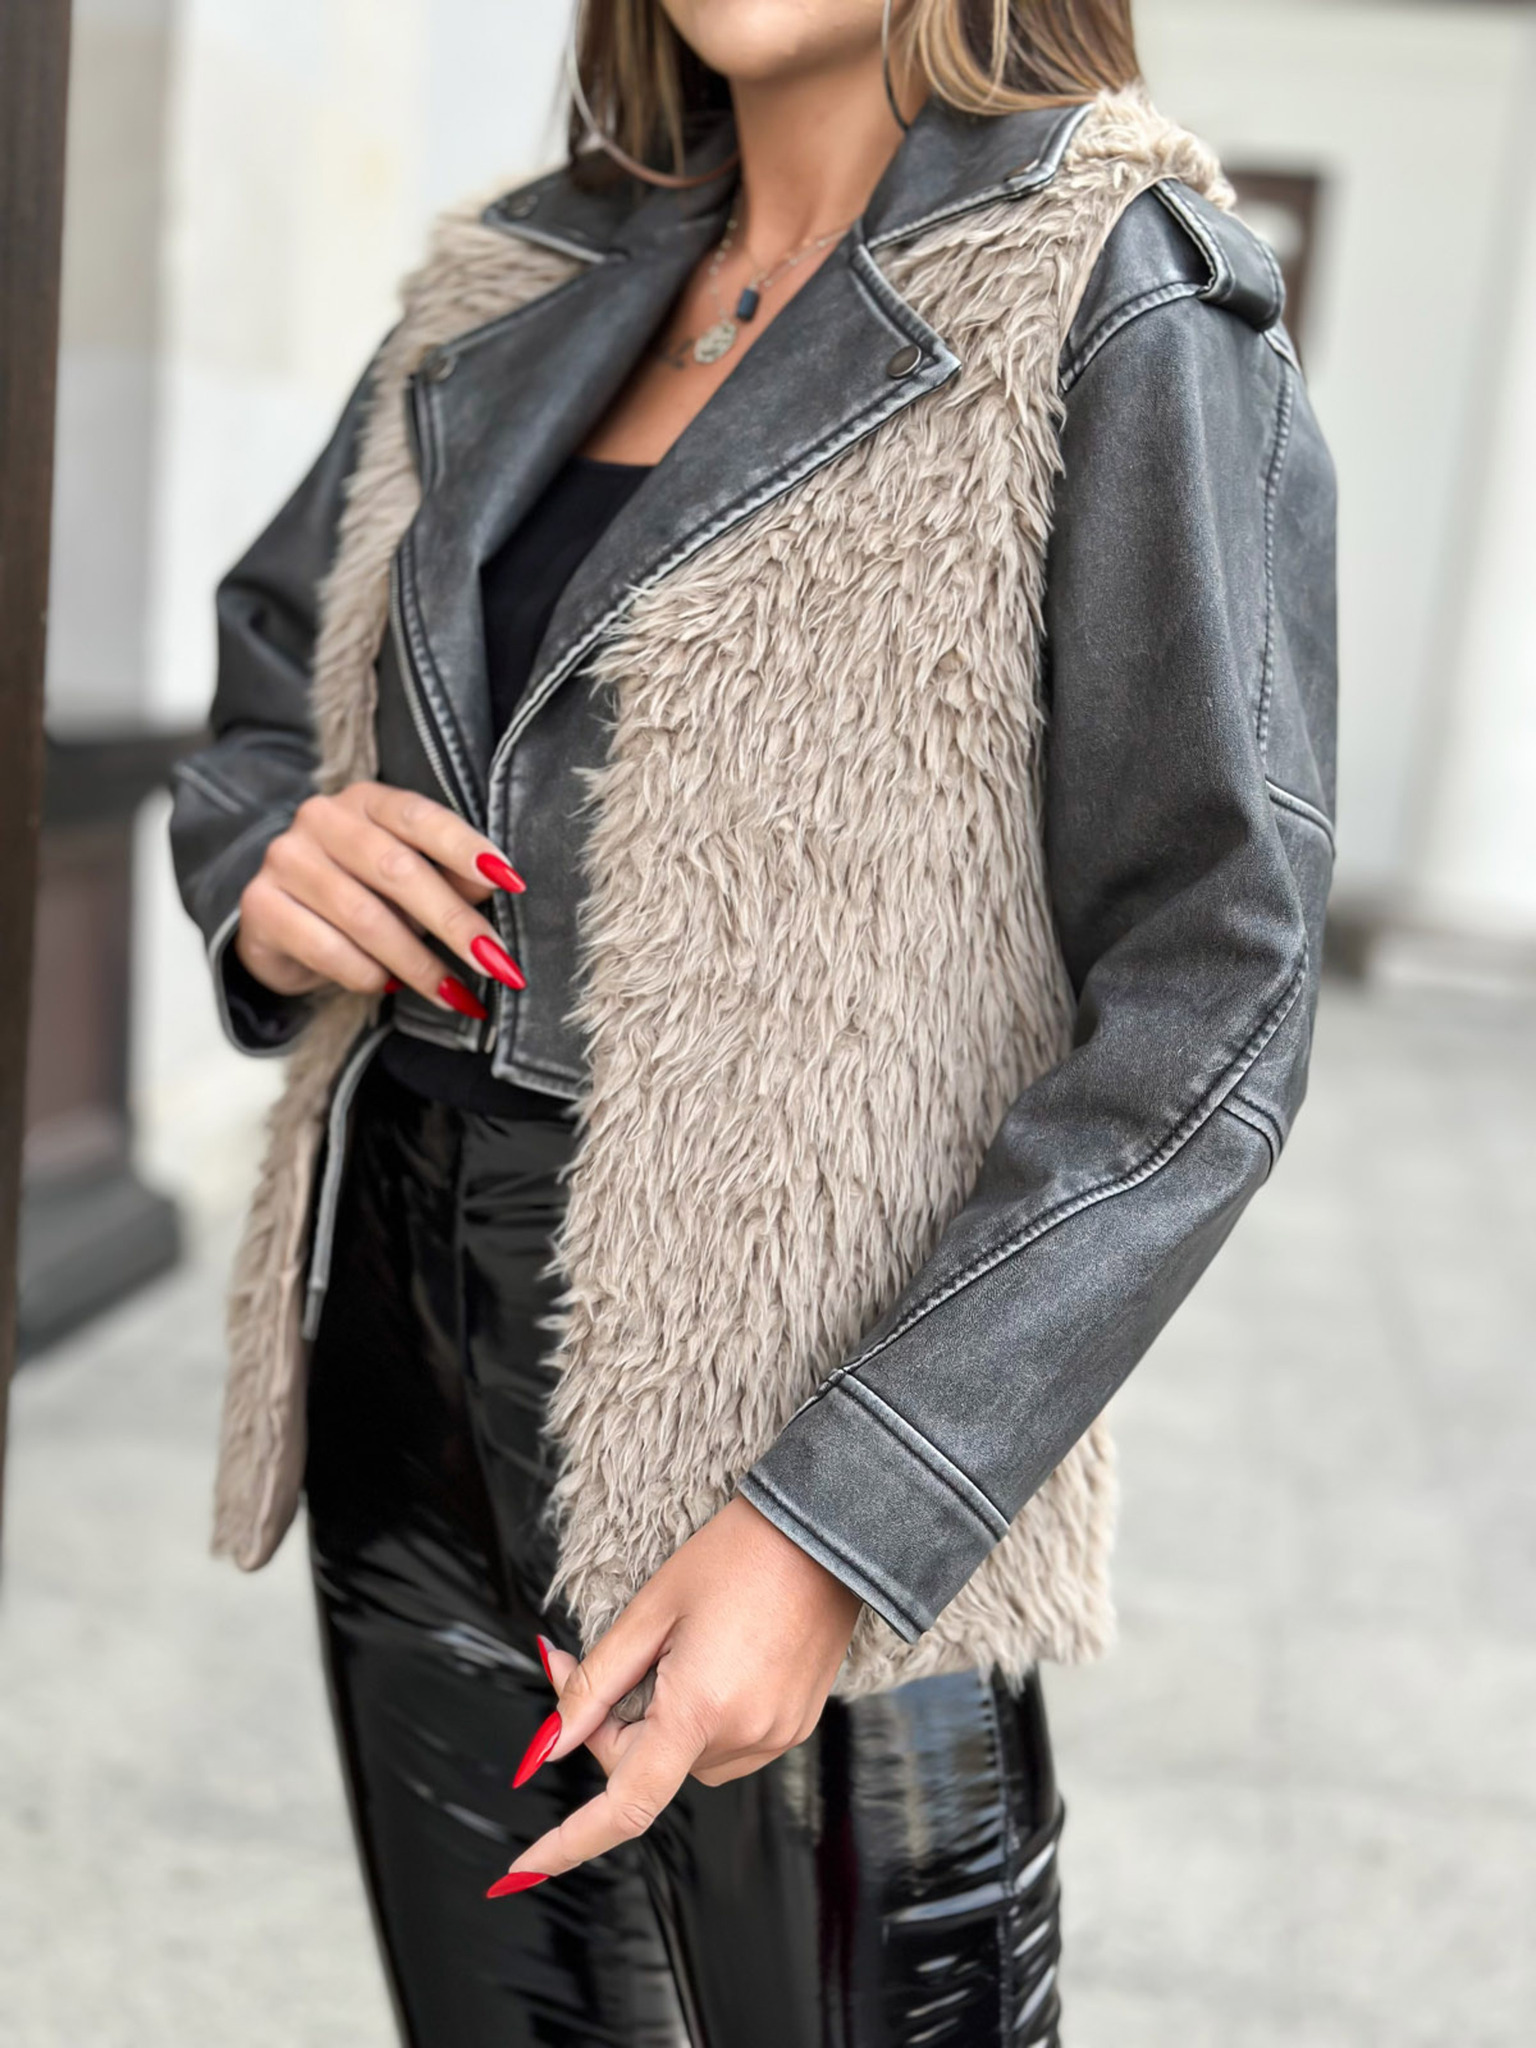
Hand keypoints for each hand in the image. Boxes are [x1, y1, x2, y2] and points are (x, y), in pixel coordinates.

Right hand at [235, 782, 526, 1013]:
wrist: (280, 921)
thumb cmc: (360, 893)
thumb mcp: (408, 878)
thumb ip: (451, 875)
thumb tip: (498, 883)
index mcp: (366, 801)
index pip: (420, 817)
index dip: (466, 849)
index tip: (511, 881)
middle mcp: (322, 819)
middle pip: (397, 870)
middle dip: (453, 922)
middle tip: (495, 962)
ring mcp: (285, 859)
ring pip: (365, 918)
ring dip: (417, 963)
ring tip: (452, 993)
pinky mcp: (260, 905)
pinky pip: (328, 950)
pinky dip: (368, 976)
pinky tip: (388, 986)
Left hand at [488, 1498, 860, 1894]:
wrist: (824, 1531)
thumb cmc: (737, 1555)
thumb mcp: (651, 1610)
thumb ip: (594, 1685)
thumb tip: (548, 1747)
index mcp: (701, 1708)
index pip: (625, 1804)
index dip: (568, 1843)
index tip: (523, 1869)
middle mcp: (745, 1735)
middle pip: (648, 1766)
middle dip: (613, 1726)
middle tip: (595, 1658)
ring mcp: (777, 1735)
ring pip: (685, 1758)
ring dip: (661, 1723)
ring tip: (681, 1649)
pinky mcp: (796, 1726)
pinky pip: (726, 1746)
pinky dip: (701, 1720)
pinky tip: (714, 1661)